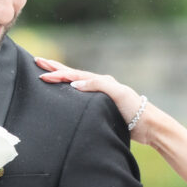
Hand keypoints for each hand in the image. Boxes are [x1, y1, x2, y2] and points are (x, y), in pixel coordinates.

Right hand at [35, 57, 153, 143]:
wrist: (148, 125)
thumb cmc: (134, 109)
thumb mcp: (117, 93)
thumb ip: (97, 85)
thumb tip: (73, 85)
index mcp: (101, 81)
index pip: (74, 75)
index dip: (57, 73)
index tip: (41, 73)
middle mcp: (99, 86)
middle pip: (72, 75)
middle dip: (55, 68)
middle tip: (37, 61)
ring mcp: (99, 97)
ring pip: (74, 85)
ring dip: (60, 79)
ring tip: (46, 74)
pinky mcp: (100, 109)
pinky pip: (79, 99)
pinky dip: (68, 94)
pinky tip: (63, 96)